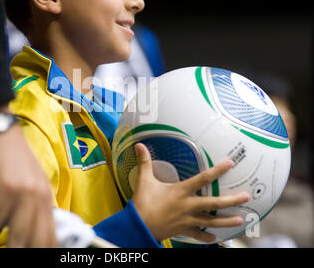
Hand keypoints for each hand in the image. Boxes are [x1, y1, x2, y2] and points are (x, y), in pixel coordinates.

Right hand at [0, 107, 55, 247]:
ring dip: (8, 251)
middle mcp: (40, 196)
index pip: (51, 235)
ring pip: (18, 236)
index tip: (38, 259)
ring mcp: (24, 193)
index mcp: (47, 196)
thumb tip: (27, 229)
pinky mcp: (5, 189)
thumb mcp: (30, 180)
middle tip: (19, 261)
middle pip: (38, 240)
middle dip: (27, 253)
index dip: (45, 251)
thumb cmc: (9, 155)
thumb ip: (33, 204)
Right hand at [132, 143, 249, 242]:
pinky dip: (206, 237)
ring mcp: (187, 219)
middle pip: (214, 203)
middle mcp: (188, 206)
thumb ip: (144, 162)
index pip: (203, 178)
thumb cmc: (142, 203)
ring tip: (240, 219)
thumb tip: (139, 145)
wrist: (139, 226)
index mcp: (181, 191)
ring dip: (226, 220)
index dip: (217, 170)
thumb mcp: (144, 180)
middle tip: (246, 197)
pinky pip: (197, 234)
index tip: (230, 164)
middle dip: (231, 200)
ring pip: (211, 221)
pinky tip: (214, 238)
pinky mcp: (183, 230)